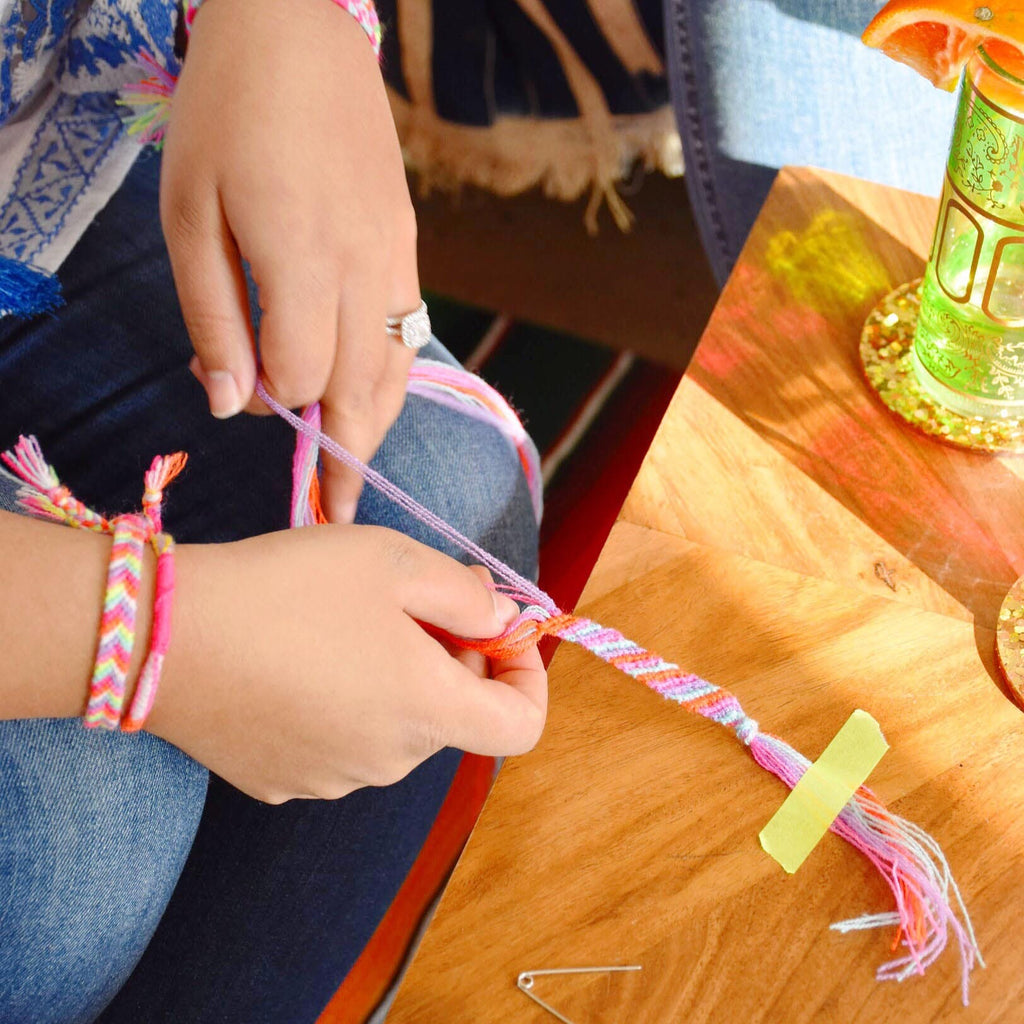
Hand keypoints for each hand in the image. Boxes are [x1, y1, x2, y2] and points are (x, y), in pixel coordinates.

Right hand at [145, 526, 546, 802]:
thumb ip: (466, 593)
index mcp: (427, 710)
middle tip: (408, 604)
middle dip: (449, 660)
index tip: (501, 634)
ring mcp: (332, 780)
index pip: (521, 726)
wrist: (163, 636)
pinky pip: (341, 744)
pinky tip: (298, 662)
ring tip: (342, 627)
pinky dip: (343, 706)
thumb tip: (500, 617)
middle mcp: (389, 761)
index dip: (528, 676)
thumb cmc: (289, 587)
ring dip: (394, 682)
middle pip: (451, 716)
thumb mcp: (393, 562)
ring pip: (395, 728)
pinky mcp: (282, 782)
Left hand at [161, 0, 418, 522]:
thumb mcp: (187, 214)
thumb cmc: (225, 118)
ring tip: (355, 469)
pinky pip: (411, 334)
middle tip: (331, 511)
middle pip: (362, 391)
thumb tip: (233, 405)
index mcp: (302, 257)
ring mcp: (399, 259)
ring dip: (375, 426)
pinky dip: (391, 379)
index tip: (245, 398)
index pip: (300, 375)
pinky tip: (371, 395)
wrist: (302, 34)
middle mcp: (365, 268)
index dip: (271, 403)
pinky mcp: (411, 248)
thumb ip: (213, 316)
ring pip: (398, 371)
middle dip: (342, 453)